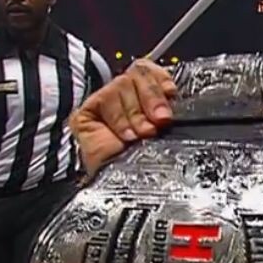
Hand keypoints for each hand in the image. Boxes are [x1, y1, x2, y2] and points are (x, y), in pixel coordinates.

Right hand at [70, 59, 176, 177]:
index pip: (151, 70)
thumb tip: (175, 98)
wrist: (123, 191)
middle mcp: (126, 99)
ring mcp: (106, 104)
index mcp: (147, 99)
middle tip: (161, 120)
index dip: (161, 78)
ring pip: (122, 84)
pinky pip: (105, 99)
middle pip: (138, 73)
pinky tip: (125, 135)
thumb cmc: (146, 170)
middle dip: (153, 97)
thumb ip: (168, 111)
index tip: (172, 94)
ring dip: (136, 113)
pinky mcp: (87, 113)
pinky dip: (119, 118)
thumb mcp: (166, 135)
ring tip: (141, 135)